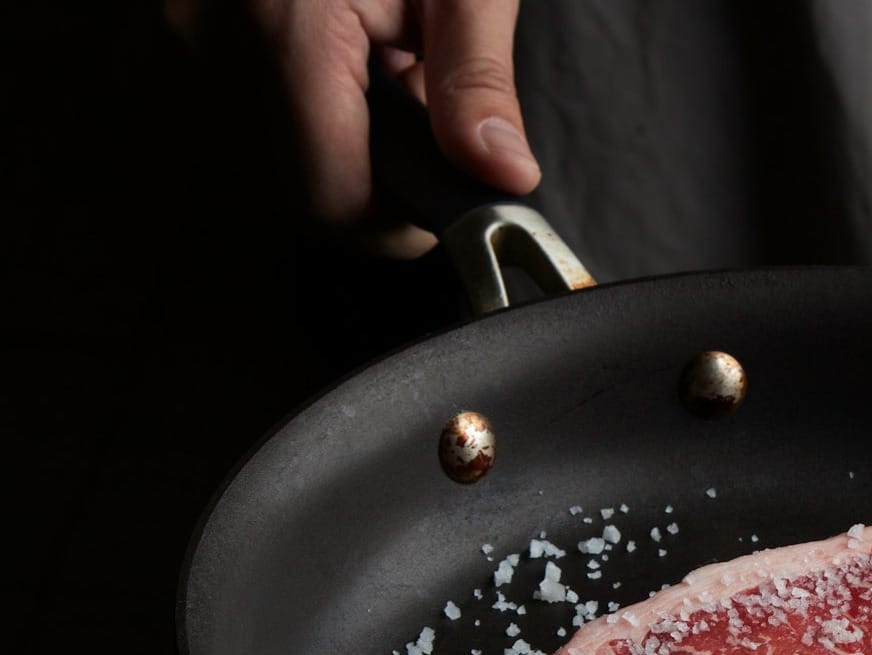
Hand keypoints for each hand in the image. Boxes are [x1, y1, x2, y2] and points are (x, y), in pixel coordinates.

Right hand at [168, 0, 539, 255]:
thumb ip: (476, 82)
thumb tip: (501, 176)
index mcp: (283, 24)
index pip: (335, 195)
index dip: (403, 221)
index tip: (455, 202)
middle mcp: (209, 41)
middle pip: (300, 196)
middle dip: (379, 187)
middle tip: (429, 127)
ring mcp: (182, 44)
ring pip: (271, 170)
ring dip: (342, 157)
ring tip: (386, 81)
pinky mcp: (178, 42)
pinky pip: (245, 126)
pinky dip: (305, 123)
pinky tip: (343, 72)